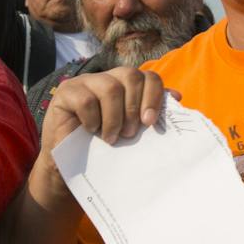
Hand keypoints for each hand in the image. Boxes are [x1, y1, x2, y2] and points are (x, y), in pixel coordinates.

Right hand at [32, 68, 168, 209]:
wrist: (70, 167)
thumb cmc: (103, 149)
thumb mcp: (130, 131)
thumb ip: (150, 113)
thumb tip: (177, 97)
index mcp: (125, 86)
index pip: (148, 76)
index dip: (153, 96)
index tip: (150, 122)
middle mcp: (106, 78)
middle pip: (131, 75)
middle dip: (134, 107)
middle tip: (129, 134)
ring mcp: (84, 82)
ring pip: (110, 88)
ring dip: (114, 118)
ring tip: (111, 137)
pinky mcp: (66, 92)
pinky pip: (86, 99)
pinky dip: (92, 119)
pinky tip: (90, 131)